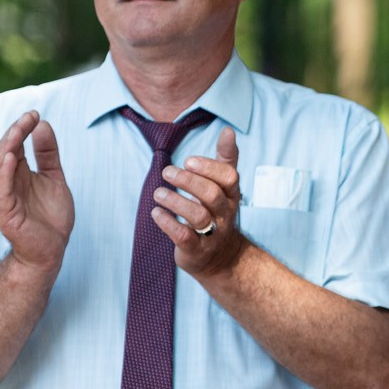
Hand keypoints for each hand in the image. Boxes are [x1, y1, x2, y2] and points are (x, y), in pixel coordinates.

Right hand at [0, 111, 73, 274]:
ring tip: (18, 130)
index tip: (35, 113)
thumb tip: (43, 124)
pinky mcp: (5, 212)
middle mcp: (6, 183)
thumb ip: (48, 154)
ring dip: (7, 147)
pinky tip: (11, 158)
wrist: (51, 250)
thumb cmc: (50, 216)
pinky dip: (5, 173)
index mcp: (17, 174)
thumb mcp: (54, 178)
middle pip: (3, 152)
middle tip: (29, 117)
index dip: (21, 128)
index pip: (13, 145)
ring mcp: (3, 197)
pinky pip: (1, 190)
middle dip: (14, 133)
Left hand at [156, 127, 244, 276]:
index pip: (229, 178)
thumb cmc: (217, 214)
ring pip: (199, 216)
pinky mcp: (196, 250)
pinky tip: (156, 213)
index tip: (189, 160)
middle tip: (167, 172)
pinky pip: (184, 236)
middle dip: (189, 182)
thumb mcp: (225, 188)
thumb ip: (226, 159)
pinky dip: (168, 223)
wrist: (222, 258)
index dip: (209, 168)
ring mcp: (212, 234)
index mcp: (231, 196)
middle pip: (212, 195)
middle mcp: (225, 214)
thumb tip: (228, 130)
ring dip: (176, 202)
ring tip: (158, 194)